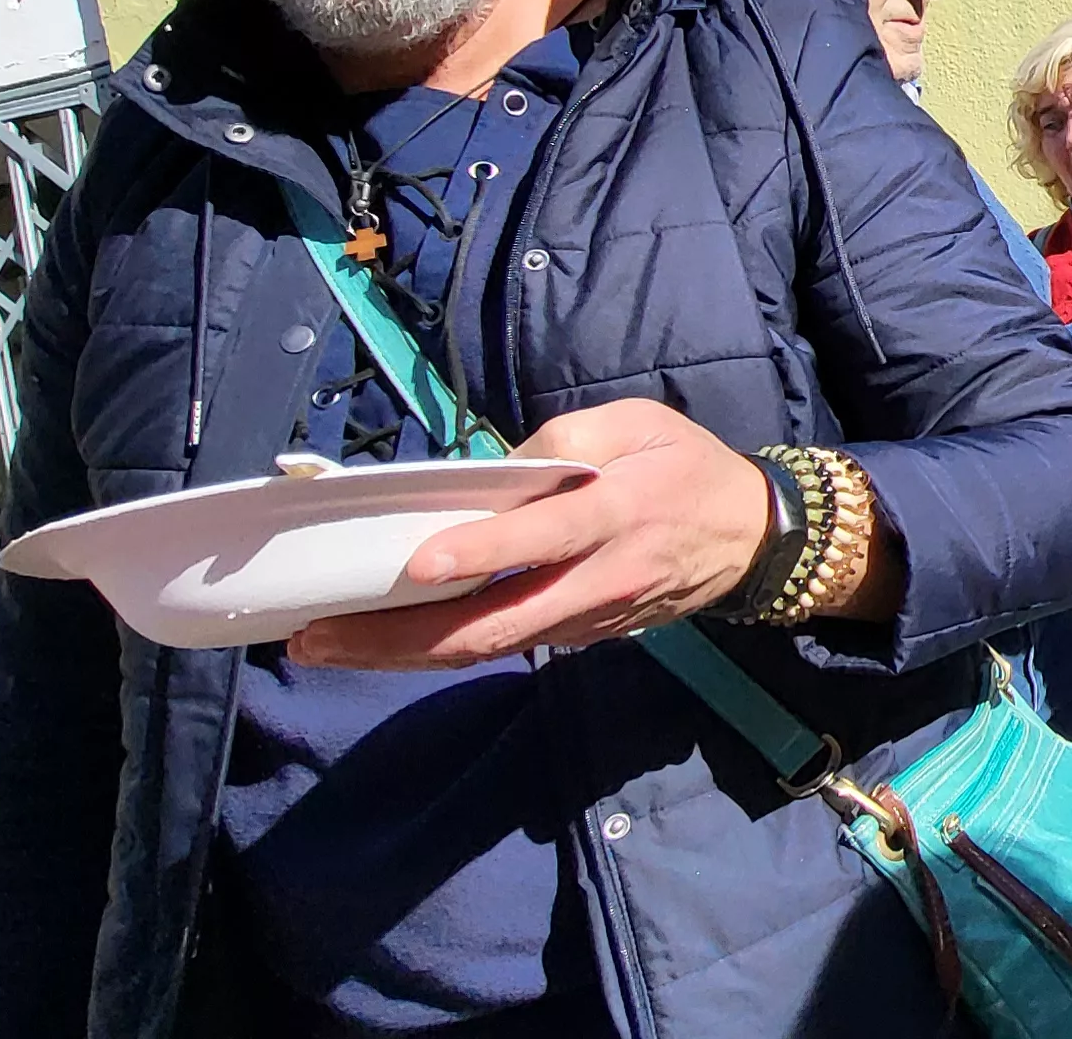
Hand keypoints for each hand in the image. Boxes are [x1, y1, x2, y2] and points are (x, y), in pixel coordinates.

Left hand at [291, 399, 820, 668]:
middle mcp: (597, 581)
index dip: (481, 554)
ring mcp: (589, 620)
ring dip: (403, 651)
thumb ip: (567, 438)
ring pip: (490, 645)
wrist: (754, 538)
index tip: (418, 563)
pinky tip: (386, 641)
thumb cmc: (688, 466)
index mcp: (614, 515)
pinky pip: (506, 644)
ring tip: (325, 644)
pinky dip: (441, 647)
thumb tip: (491, 472)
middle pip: (493, 624)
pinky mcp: (583, 638)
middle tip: (318, 637)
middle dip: (399, 637)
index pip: (541, 539)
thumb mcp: (639, 421)